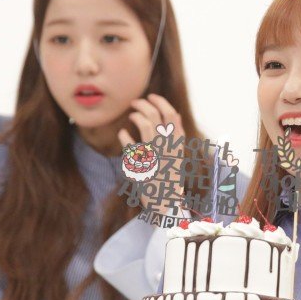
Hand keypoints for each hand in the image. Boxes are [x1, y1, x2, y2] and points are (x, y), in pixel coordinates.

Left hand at [118, 94, 186, 213]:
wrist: (167, 202)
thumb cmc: (170, 178)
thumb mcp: (177, 154)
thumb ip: (175, 136)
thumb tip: (175, 115)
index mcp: (178, 144)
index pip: (172, 115)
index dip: (161, 102)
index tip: (151, 97)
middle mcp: (168, 146)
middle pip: (157, 114)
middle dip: (144, 103)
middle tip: (135, 102)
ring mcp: (155, 154)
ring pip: (145, 123)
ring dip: (136, 115)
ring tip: (131, 114)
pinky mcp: (142, 164)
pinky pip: (130, 143)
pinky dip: (124, 135)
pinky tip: (122, 134)